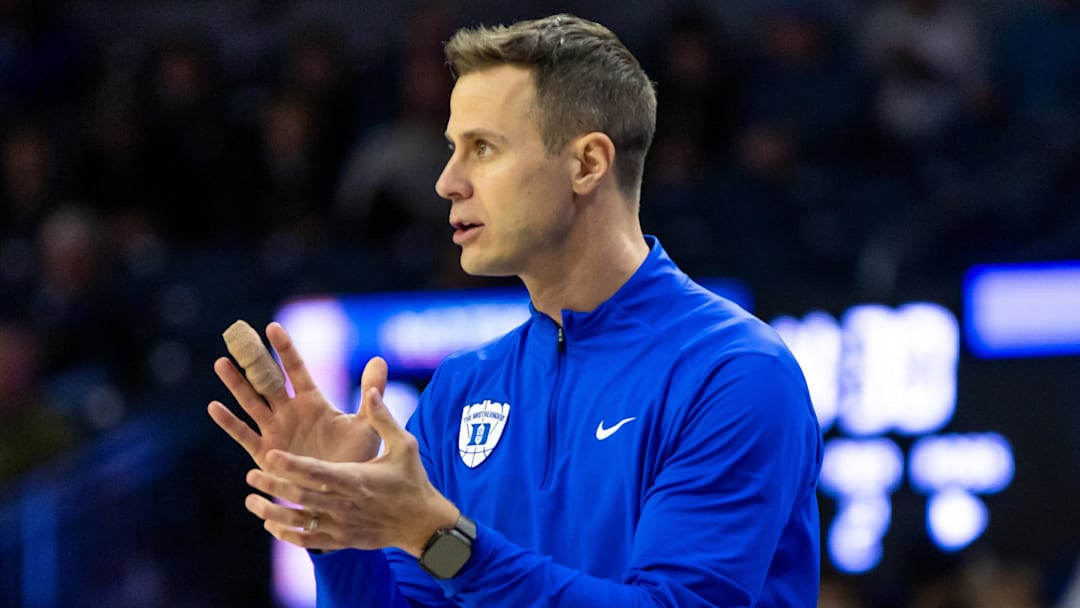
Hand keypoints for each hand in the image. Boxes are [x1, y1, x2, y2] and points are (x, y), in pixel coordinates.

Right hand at [208, 322, 387, 467]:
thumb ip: (371, 393)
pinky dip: (229, 422)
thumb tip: (381, 359)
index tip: (273, 327)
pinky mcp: (265, 453)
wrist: (342, 493)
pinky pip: (244, 435)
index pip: (297, 369)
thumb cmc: (356, 458)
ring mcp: (275, 431)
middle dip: (253, 360)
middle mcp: (290, 412)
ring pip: (251, 402)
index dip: (285, 349)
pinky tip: (214, 407)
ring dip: (236, 384)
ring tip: (221, 363)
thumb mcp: (366, 424)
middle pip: (268, 380)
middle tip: (237, 337)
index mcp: (313, 401)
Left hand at [243, 386, 458, 555]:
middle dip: (273, 485)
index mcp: (357, 478)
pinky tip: (271, 524)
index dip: (292, 464)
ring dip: (272, 512)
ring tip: (252, 501)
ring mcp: (342, 525)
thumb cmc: (412, 480)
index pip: (317, 471)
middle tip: (251, 475)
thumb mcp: (404, 445)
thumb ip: (383, 418)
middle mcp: (345, 504)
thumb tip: (371, 390)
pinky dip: (287, 534)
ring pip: (299, 521)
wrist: (423, 524)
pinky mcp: (342, 540)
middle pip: (301, 496)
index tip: (270, 454)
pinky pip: (308, 540)